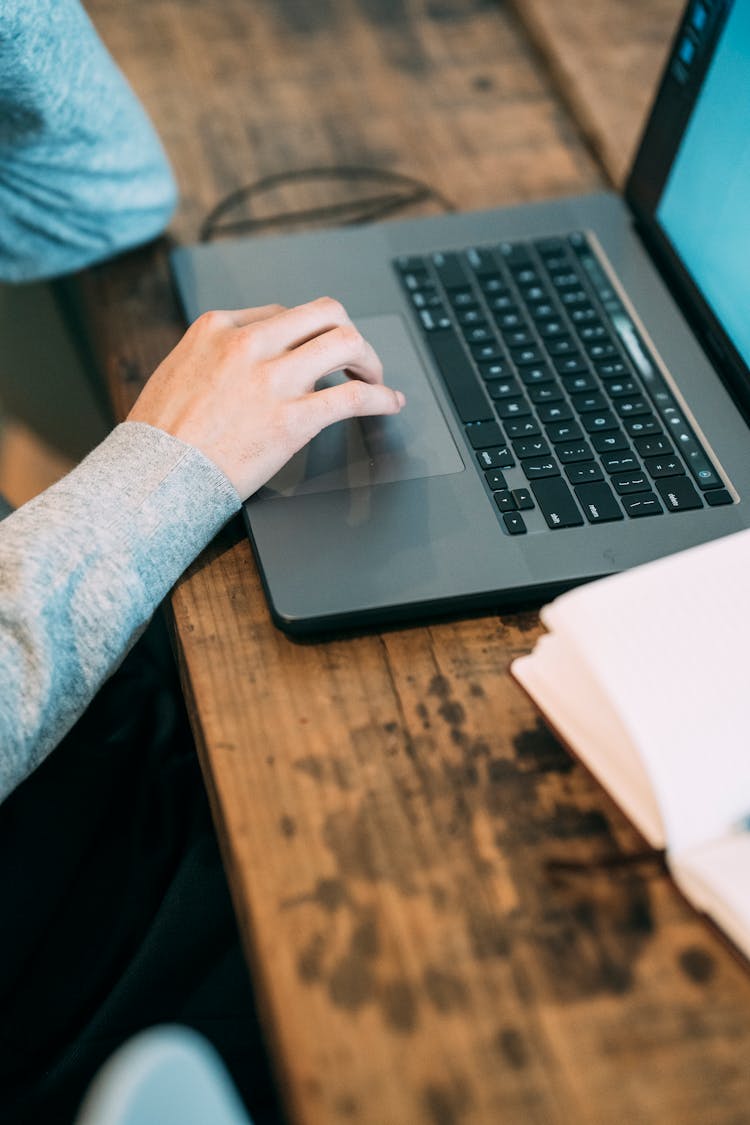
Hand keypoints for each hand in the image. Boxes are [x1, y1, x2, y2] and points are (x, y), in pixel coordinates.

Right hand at [127, 297, 404, 497]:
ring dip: (370, 359)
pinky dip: (381, 397)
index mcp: (219, 328)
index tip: (316, 353)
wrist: (152, 477)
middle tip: (356, 359)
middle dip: (348, 333)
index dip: (306, 335)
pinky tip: (389, 404)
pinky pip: (353, 396)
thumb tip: (246, 361)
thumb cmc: (158, 438)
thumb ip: (215, 356)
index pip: (283, 314)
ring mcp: (273, 380)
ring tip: (375, 378)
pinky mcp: (292, 419)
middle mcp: (250, 344)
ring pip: (346, 342)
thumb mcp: (178, 372)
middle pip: (324, 314)